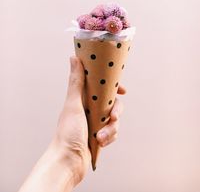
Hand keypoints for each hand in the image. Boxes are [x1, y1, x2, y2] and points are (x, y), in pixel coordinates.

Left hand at [53, 56, 125, 185]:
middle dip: (116, 111)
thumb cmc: (67, 133)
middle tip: (113, 117)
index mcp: (83, 99)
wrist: (68, 162)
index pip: (102, 87)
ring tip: (100, 137)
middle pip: (113, 103)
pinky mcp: (100, 135)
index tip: (122, 90)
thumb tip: (74, 58)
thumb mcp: (73, 104)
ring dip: (110, 129)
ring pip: (115, 120)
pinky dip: (109, 137)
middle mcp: (90, 109)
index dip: (113, 87)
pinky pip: (113, 133)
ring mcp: (95, 123)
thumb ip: (76, 82)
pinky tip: (100, 143)